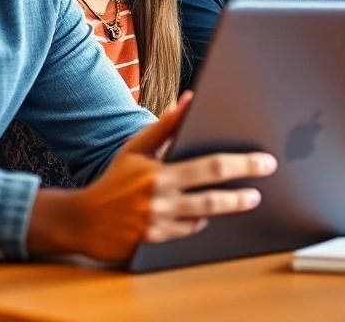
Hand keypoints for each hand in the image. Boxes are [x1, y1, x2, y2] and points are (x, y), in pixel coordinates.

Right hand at [27, 92, 277, 261]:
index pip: (211, 167)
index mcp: (160, 173)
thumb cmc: (113, 180)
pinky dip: (198, 222)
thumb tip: (190, 100)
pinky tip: (203, 214)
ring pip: (203, 218)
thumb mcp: (136, 148)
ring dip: (222, 209)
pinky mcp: (154, 243)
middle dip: (242, 195)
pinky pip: (187, 233)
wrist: (80, 220)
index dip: (242, 164)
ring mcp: (158, 225)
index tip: (264, 163)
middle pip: (214, 198)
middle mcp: (161, 201)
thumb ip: (165, 126)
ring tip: (241, 200)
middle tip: (260, 191)